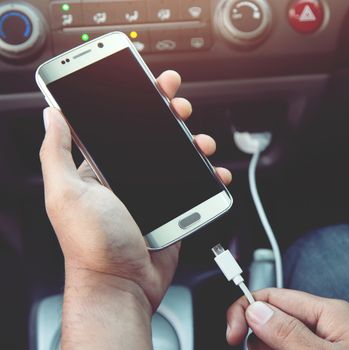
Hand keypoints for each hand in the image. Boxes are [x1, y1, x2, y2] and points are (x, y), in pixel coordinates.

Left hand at [39, 71, 230, 348]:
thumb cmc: (92, 246)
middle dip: (169, 115)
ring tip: (201, 142)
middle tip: (179, 105)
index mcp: (100, 170)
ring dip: (194, 143)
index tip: (151, 84)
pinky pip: (194, 187)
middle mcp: (126, 179)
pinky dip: (208, 178)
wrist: (123, 286)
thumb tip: (52, 114)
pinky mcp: (173, 210)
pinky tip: (214, 174)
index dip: (136, 102)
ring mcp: (152, 195)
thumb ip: (57, 152)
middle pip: (153, 136)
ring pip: (178, 158)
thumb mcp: (66, 194)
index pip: (118, 125)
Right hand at [226, 288, 348, 349]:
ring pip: (281, 344)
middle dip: (260, 343)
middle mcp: (326, 326)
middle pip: (275, 322)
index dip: (247, 311)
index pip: (275, 297)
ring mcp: (326, 345)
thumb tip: (256, 310)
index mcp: (328, 313)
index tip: (232, 337)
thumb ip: (290, 334)